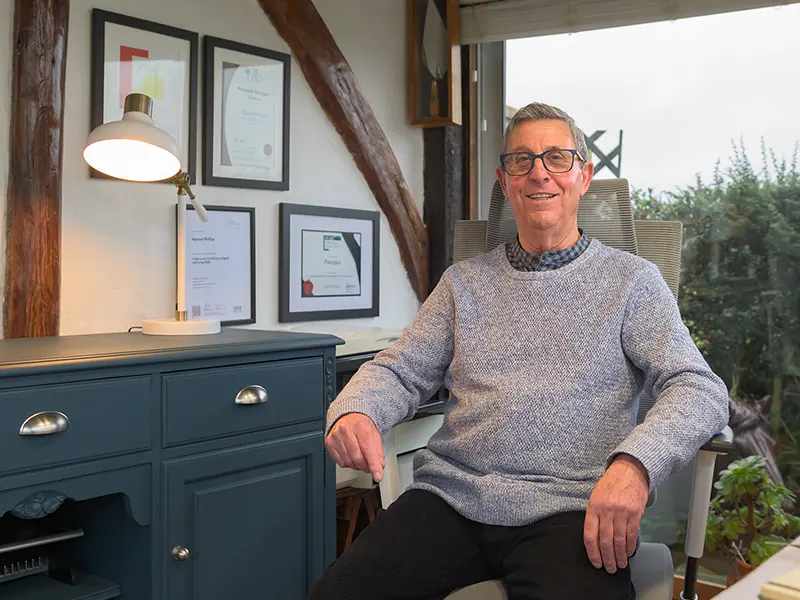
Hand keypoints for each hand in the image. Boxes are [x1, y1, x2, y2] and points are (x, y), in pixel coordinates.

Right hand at [325, 413, 384, 481]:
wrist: (347, 416)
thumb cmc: (361, 425)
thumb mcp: (374, 434)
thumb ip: (378, 451)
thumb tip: (379, 466)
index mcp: (360, 426)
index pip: (368, 449)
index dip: (374, 465)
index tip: (378, 476)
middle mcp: (346, 430)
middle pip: (357, 458)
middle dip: (366, 466)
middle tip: (370, 466)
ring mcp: (336, 437)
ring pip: (349, 462)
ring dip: (357, 466)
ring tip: (361, 459)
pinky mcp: (329, 443)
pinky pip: (340, 462)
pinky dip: (349, 464)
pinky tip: (352, 457)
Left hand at [584, 454, 648, 573]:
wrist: (629, 470)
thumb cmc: (610, 484)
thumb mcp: (595, 497)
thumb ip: (595, 516)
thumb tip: (595, 539)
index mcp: (593, 507)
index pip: (590, 535)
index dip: (593, 552)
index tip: (596, 563)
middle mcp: (606, 510)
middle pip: (605, 541)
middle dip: (607, 558)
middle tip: (609, 569)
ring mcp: (621, 512)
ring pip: (619, 540)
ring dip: (619, 556)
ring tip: (620, 565)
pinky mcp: (635, 513)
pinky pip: (632, 535)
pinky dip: (629, 547)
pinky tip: (628, 553)